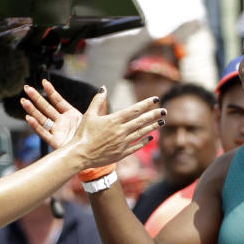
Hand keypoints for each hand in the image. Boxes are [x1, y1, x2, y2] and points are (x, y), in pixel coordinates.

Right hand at [21, 79, 164, 168]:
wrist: (80, 155)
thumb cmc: (82, 134)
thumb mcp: (88, 115)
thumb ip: (97, 101)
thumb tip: (103, 88)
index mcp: (114, 120)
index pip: (135, 109)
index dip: (146, 104)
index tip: (156, 99)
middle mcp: (121, 131)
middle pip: (141, 121)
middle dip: (154, 115)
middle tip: (164, 111)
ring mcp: (122, 143)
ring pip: (141, 133)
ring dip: (152, 127)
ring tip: (161, 122)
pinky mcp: (121, 154)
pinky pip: (136, 146)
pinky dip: (144, 141)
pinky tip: (150, 138)